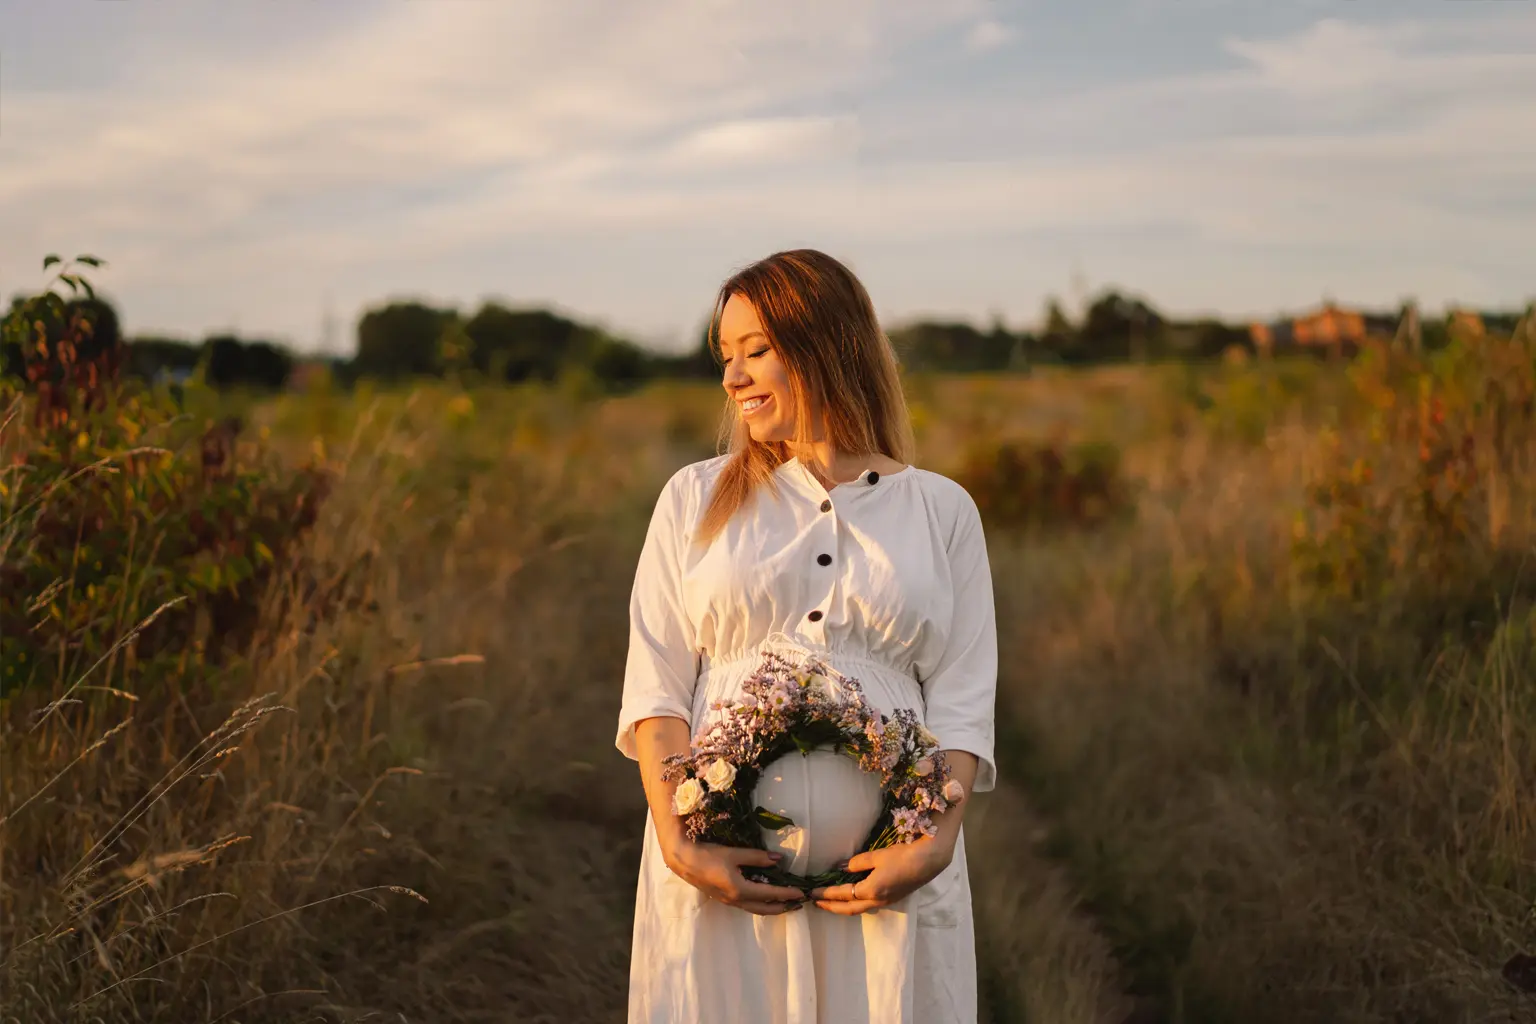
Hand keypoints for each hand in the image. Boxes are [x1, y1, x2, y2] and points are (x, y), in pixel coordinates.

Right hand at [665, 842, 807, 915]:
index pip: (770, 893)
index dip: (787, 894)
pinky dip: (759, 904)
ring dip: (771, 907)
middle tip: (798, 904)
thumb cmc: (708, 855)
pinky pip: (746, 905)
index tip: (801, 893)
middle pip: (764, 908)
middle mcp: (735, 900)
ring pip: (755, 909)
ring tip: (785, 903)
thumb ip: (757, 857)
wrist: (683, 861)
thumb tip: (779, 859)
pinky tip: (763, 897)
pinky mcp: (723, 897)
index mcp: (740, 890)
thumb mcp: (735, 853)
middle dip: (782, 907)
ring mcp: (728, 901)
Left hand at [810, 836, 953, 915]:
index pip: (843, 894)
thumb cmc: (902, 856)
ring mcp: (886, 901)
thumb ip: (857, 863)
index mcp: (871, 890)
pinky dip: (855, 904)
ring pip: (859, 909)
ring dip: (842, 907)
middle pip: (849, 909)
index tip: (812, 892)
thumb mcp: (877, 856)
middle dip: (831, 907)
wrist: (929, 861)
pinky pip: (868, 905)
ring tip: (830, 903)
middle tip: (816, 903)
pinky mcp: (892, 898)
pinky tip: (852, 897)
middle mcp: (877, 900)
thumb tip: (840, 867)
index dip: (826, 893)